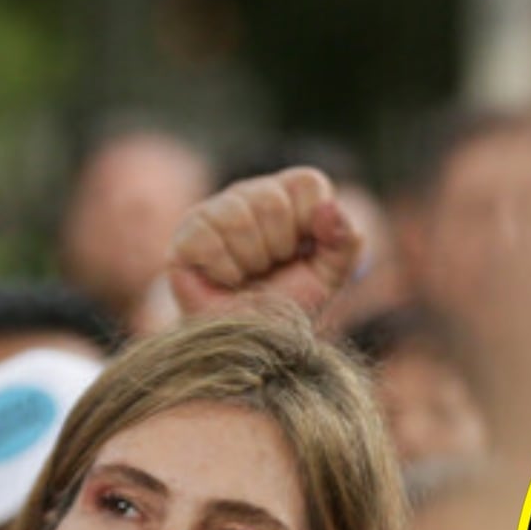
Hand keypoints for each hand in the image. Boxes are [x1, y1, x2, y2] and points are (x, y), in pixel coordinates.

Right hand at [166, 167, 362, 319]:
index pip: (309, 185)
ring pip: (239, 220)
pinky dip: (225, 272)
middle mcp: (250, 193)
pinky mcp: (187, 236)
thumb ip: (344, 242)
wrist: (248, 344)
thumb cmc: (286, 305)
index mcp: (288, 195)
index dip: (312, 227)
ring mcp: (214, 211)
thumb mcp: (329, 277)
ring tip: (247, 278)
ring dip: (252, 263)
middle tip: (270, 271)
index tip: (301, 254)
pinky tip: (225, 280)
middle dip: (279, 249)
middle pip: (272, 202)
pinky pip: (210, 242)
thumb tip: (330, 206)